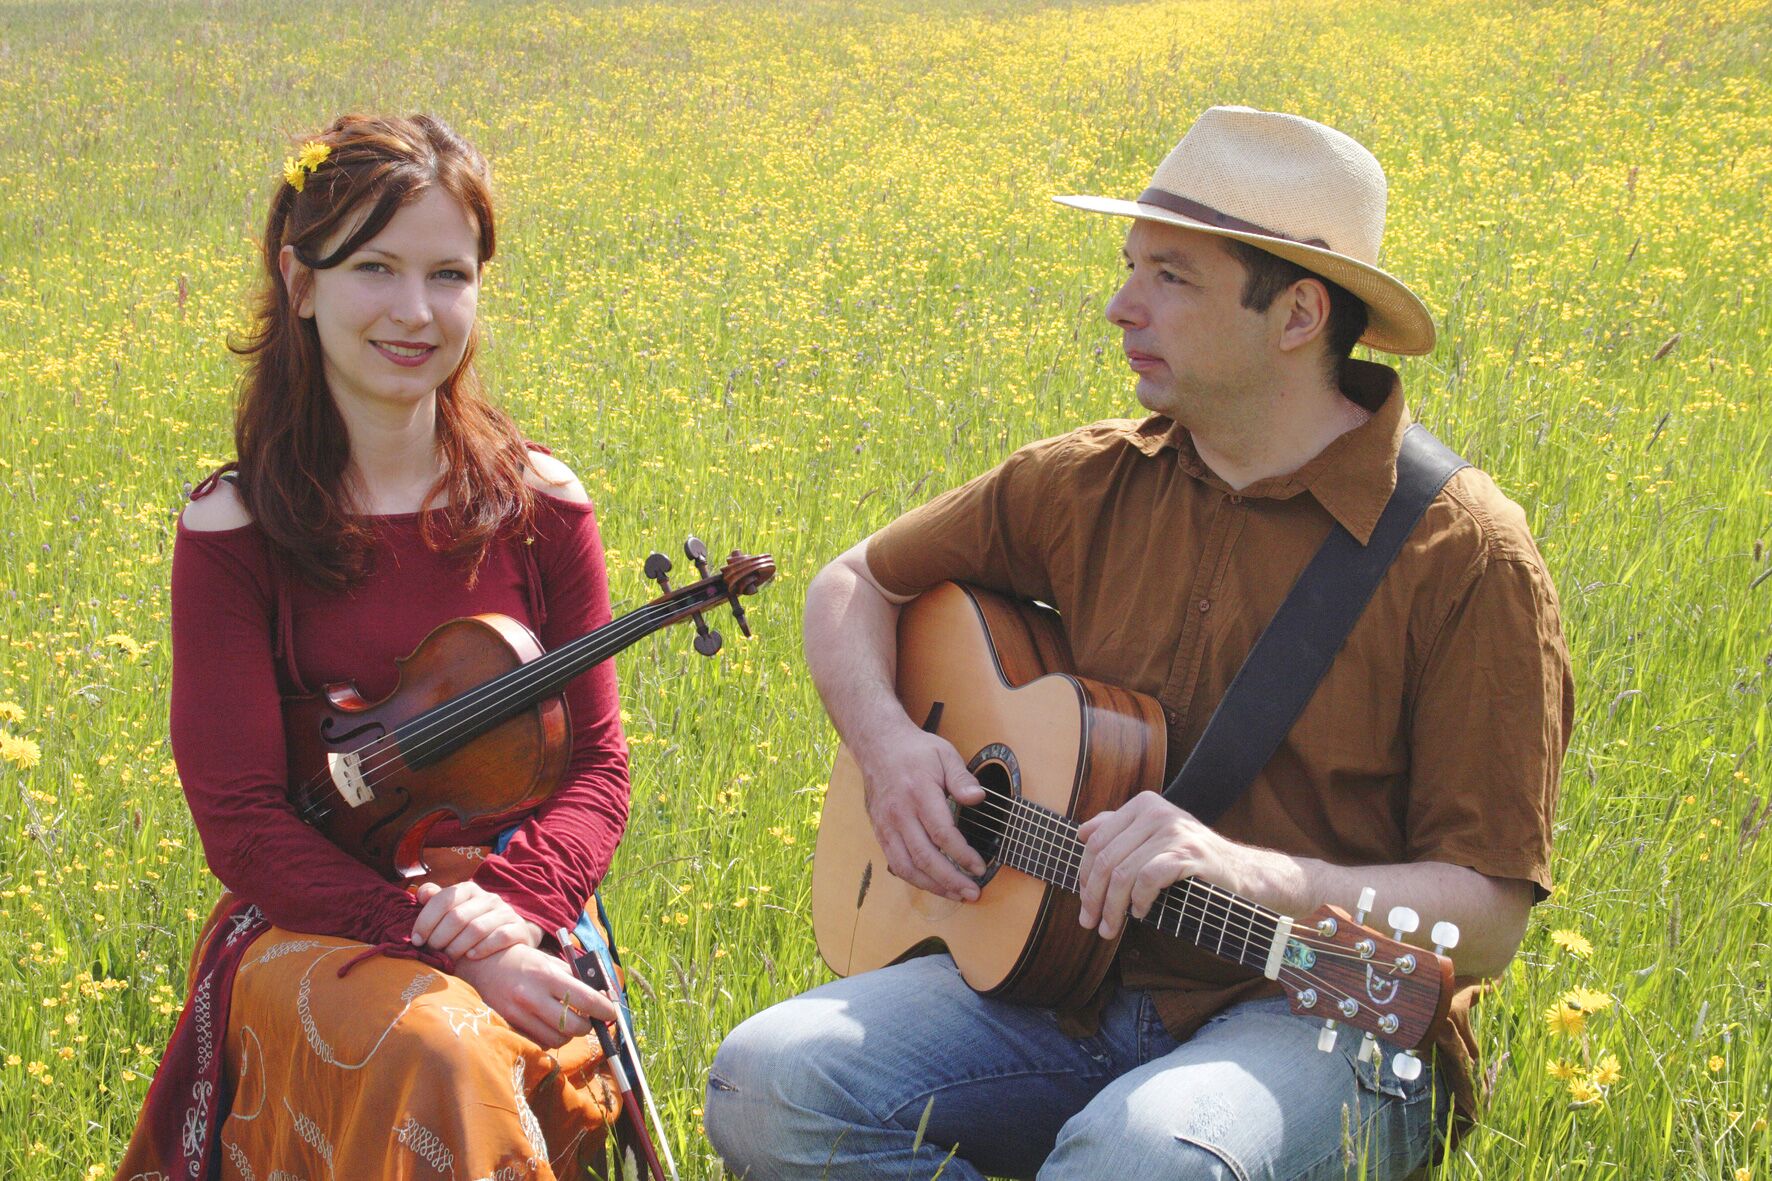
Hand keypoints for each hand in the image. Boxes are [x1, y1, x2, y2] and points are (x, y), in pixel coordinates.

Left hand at [410, 880, 542, 961]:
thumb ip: (437, 902)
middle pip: (457, 916)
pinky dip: (482, 948)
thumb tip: (421, 893)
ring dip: (457, 946)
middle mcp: (488, 898)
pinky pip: (500, 937)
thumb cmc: (472, 926)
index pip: (443, 899)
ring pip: (476, 928)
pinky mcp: (518, 929)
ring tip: (448, 958)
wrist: (509, 938)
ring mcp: (505, 912)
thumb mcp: (455, 911)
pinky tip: (471, 957)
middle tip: (432, 952)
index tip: (417, 940)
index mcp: (468, 890)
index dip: (426, 920)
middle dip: (439, 937)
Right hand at [453, 943, 618, 1048]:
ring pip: (558, 1039)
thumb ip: (576, 977)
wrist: (485, 966)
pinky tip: (549, 1025)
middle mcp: (532, 996)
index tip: (612, 1012)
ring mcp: (519, 1014)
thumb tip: (605, 995)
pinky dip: (551, 1038)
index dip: (604, 1009)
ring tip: (569, 1021)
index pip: (585, 998)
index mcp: (546, 975)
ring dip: (570, 1034)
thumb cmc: (525, 962)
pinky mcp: (509, 1026)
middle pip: (573, 1026)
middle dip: (588, 1025)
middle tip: (589, 1018)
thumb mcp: (551, 961)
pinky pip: (540, 1043)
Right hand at [859, 724, 987, 901]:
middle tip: (972, 893)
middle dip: (951, 880)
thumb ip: (962, 777)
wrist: (877, 745)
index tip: (980, 867)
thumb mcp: (945, 754)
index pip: (942, 833)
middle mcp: (899, 813)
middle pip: (925, 857)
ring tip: (955, 895)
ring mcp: (886, 824)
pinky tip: (932, 884)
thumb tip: (978, 798)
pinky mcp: (880, 831)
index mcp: (918, 792)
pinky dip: (914, 878)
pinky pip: (895, 862)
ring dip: (932, 886)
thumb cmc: (915, 751)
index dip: (963, 855)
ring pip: (907, 866)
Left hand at [1076, 791, 1239, 939]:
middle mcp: (1157, 812)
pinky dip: (1138, 900)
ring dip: (1113, 907)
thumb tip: (1082, 833)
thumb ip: (1120, 831)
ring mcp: (1174, 831)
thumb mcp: (1153, 838)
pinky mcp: (1188, 854)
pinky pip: (1148, 879)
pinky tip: (1139, 913)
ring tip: (1110, 928)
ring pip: (1124, 873)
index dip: (1084, 875)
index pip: (1097, 841)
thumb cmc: (1191, 861)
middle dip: (1093, 896)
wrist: (1241, 873)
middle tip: (1090, 922)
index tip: (1084, 902)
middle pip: (1107, 859)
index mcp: (1144, 804)